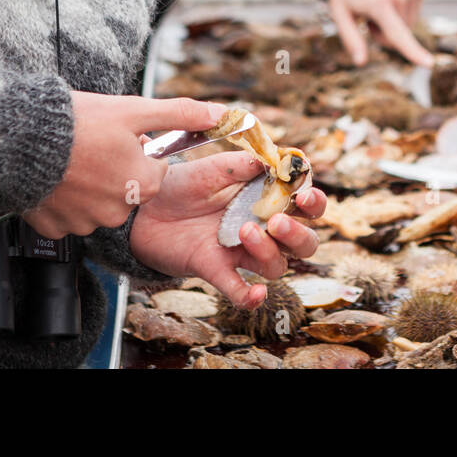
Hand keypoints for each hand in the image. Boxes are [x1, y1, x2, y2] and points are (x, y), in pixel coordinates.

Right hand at [23, 94, 224, 238]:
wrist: (19, 139)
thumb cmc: (80, 123)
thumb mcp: (135, 111)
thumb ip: (180, 114)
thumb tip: (220, 114)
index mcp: (142, 185)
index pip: (155, 172)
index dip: (139, 151)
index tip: (118, 138)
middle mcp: (117, 211)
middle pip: (129, 190)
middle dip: (117, 170)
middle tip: (94, 146)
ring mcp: (84, 223)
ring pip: (99, 204)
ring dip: (91, 186)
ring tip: (72, 160)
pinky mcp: (55, 228)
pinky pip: (69, 216)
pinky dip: (65, 199)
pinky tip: (55, 178)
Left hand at [129, 151, 327, 308]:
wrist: (143, 207)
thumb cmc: (183, 184)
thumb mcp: (214, 167)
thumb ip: (244, 164)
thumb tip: (274, 159)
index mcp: (267, 198)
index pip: (305, 204)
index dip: (313, 201)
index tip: (304, 193)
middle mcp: (262, 227)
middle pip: (303, 241)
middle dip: (299, 233)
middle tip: (278, 220)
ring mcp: (241, 252)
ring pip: (277, 265)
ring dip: (269, 251)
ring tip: (245, 231)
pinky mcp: (217, 270)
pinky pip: (240, 291)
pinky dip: (250, 297)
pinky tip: (255, 294)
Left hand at [325, 0, 432, 67]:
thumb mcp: (339, 14)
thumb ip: (351, 39)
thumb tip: (360, 62)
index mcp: (378, 2)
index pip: (397, 33)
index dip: (413, 51)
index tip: (429, 64)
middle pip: (399, 36)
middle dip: (384, 32)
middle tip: (369, 14)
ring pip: (408, 27)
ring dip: (393, 22)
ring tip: (378, 4)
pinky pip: (413, 14)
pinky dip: (401, 12)